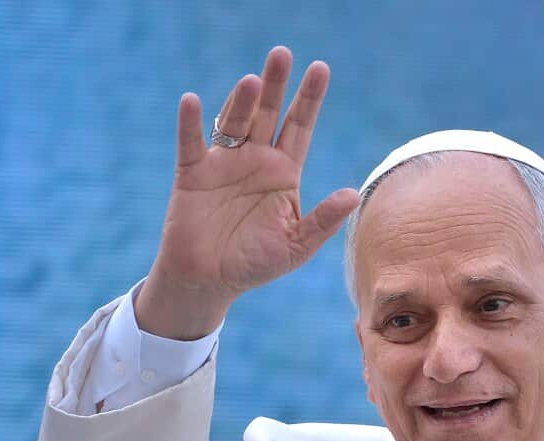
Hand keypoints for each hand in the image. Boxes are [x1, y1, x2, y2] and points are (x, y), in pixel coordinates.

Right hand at [136, 46, 359, 338]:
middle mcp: (254, 159)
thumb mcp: (295, 246)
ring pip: (233, 123)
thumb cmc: (254, 265)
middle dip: (275, 85)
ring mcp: (223, 164)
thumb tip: (353, 194)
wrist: (208, 282)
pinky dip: (190, 124)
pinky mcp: (192, 174)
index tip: (320, 68)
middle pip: (267, 113)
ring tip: (251, 81)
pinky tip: (193, 102)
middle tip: (282, 54)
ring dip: (240, 101)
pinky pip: (191, 144)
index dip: (309, 98)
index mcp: (283, 172)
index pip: (299, 126)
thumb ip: (323, 221)